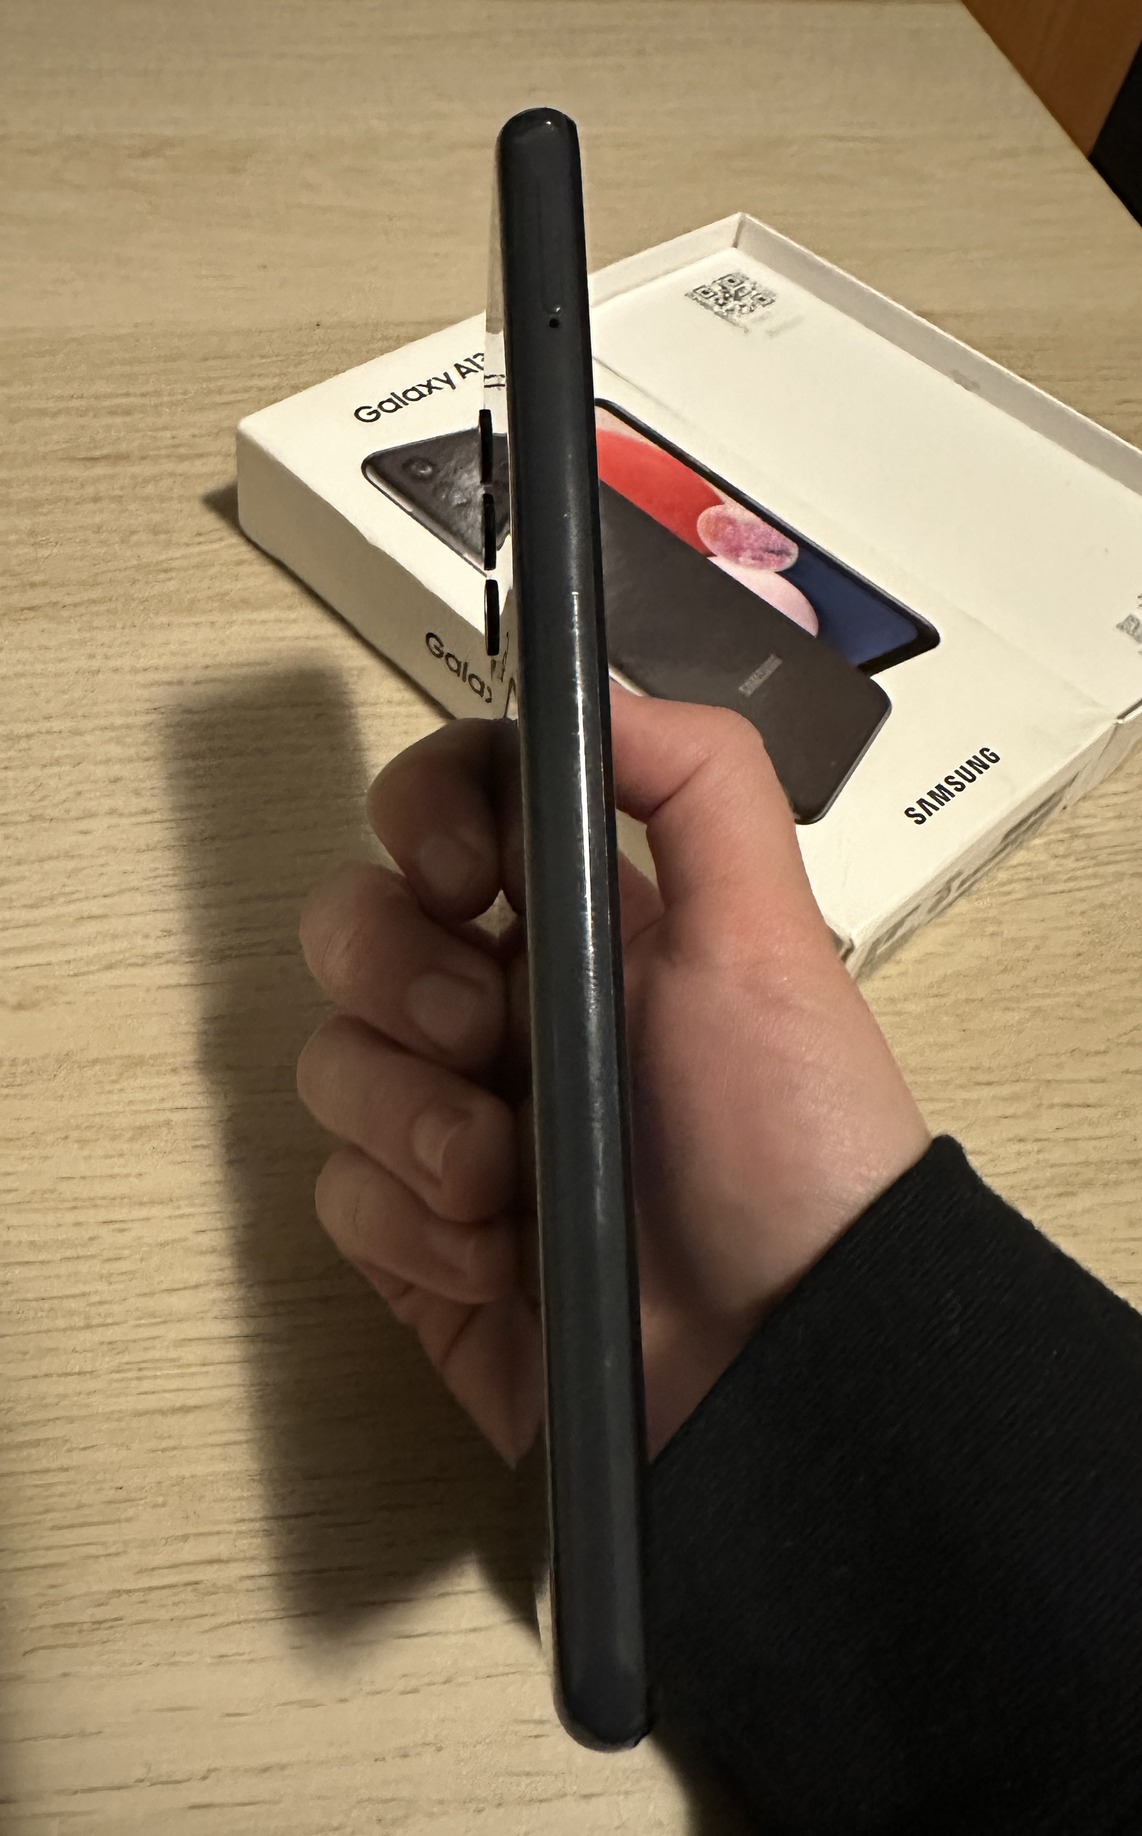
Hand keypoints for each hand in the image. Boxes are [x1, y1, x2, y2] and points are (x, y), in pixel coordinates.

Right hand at [296, 690, 929, 1462]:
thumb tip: (592, 689)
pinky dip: (408, 1222)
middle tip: (481, 1031)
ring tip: (502, 1178)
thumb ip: (698, 785)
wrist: (783, 1363)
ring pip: (332, 1059)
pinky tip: (497, 1257)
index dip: (422, 819)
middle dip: (395, 971)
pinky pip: (339, 1191)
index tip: (457, 871)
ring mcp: (455, 1127)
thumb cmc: (790, 1143)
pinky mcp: (420, 1241)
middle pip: (358, 925)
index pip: (450, 816)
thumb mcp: (771, 941)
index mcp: (583, 928)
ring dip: (407, 1114)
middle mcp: (507, 1012)